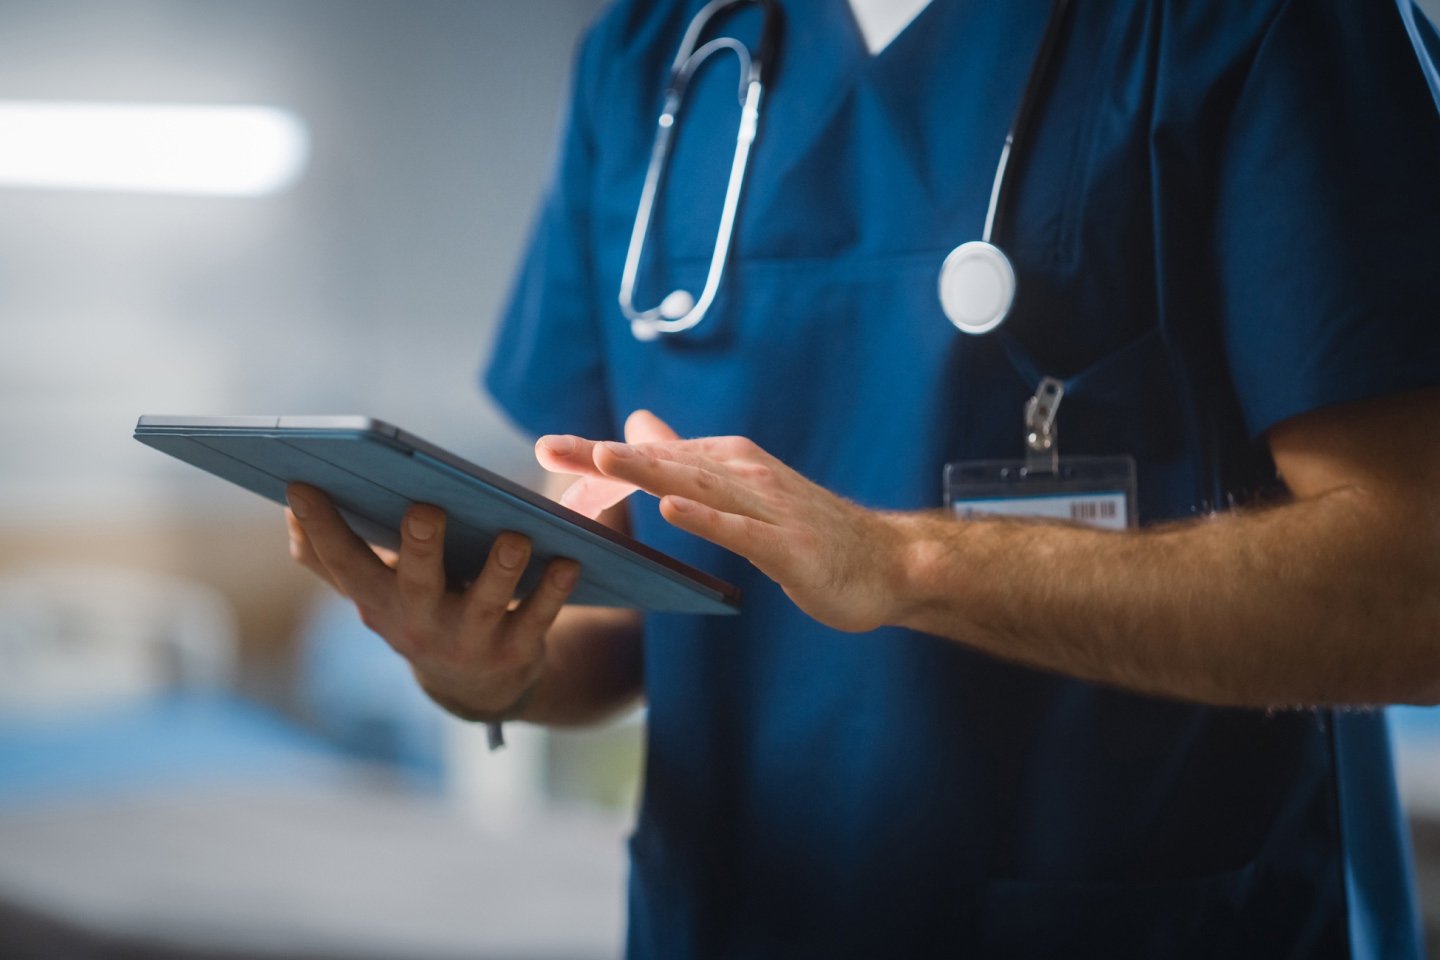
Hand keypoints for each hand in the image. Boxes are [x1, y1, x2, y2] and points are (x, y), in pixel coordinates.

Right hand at [285, 484, 579, 720]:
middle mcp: (419, 623)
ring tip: (514, 536)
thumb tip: (290, 507)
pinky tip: (568, 561)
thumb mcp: (372, 592)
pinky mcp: (516, 651)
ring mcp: (469, 640)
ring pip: (486, 603)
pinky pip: (538, 618)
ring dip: (500, 568)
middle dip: (419, 547)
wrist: (475, 686)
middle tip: (424, 509)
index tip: (301, 485)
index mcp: (379, 600)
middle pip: (415, 583)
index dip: (320, 529)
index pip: (340, 564)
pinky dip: (554, 590)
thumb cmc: (419, 611)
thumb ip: (331, 555)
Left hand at [538, 413, 909, 632]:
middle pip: (664, 464)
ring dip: (649, 471)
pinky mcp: (788, 546)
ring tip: (602, 460)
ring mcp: (768, 509)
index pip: (654, 457)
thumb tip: (640, 424)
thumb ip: (689, 459)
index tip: (547, 449)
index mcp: (729, 463)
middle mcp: (745, 475)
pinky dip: (706, 518)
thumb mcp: (741, 489)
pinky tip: (672, 510)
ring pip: (698, 486)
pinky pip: (741, 532)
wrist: (888, 564)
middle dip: (605, 457)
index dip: (599, 456)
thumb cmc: (810, 531)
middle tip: (551, 448)